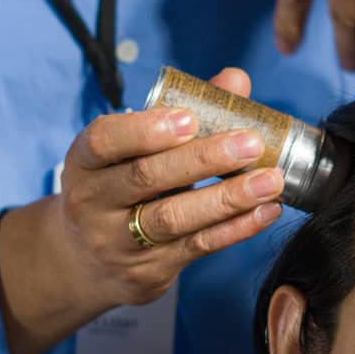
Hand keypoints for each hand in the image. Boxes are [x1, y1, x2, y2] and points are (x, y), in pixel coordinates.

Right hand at [58, 67, 285, 309]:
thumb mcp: (130, 150)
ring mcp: (118, 242)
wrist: (85, 262)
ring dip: (227, 198)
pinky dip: (235, 229)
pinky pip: (196, 247)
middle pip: (146, 178)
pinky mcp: (147, 272)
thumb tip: (235, 81)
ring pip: (173, 218)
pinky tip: (265, 211)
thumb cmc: (119, 187)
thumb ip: (181, 112)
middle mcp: (93, 203)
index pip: (104, 141)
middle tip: (249, 143)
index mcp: (84, 162)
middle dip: (202, 159)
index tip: (189, 118)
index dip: (145, 129)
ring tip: (270, 180)